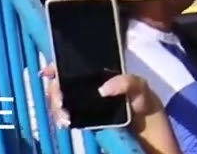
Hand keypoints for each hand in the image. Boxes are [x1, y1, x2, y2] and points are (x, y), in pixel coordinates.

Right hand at [41, 64, 158, 128]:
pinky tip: (66, 122)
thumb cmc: (144, 103)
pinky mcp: (82, 120)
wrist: (148, 131)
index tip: (49, 70)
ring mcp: (83, 104)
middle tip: (60, 100)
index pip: (74, 65)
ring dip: (56, 107)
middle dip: (55, 89)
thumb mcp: (141, 88)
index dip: (58, 65)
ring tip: (65, 115)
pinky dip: (62, 119)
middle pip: (61, 84)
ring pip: (60, 101)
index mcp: (99, 74)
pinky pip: (65, 117)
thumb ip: (128, 83)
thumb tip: (103, 89)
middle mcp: (87, 87)